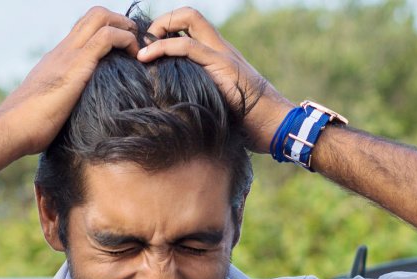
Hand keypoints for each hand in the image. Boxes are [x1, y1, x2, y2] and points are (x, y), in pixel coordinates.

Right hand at [0, 7, 139, 157]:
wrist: (10, 128)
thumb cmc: (27, 128)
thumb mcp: (50, 109)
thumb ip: (63, 105)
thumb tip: (75, 123)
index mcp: (57, 60)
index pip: (83, 31)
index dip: (107, 32)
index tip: (123, 50)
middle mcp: (62, 50)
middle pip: (93, 15)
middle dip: (120, 22)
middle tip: (135, 43)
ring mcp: (69, 54)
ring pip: (100, 17)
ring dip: (125, 27)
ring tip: (138, 48)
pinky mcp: (77, 64)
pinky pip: (107, 37)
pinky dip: (126, 40)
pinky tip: (135, 58)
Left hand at [138, 7, 293, 152]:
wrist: (275, 125)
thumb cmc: (249, 124)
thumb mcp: (216, 107)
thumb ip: (199, 98)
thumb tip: (171, 114)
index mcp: (218, 56)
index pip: (190, 28)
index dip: (167, 31)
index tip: (148, 51)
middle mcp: (220, 48)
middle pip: (190, 15)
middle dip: (162, 22)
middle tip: (144, 45)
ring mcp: (222, 53)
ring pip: (189, 19)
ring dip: (159, 30)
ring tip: (141, 51)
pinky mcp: (222, 64)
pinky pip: (188, 45)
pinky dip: (163, 47)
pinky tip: (146, 58)